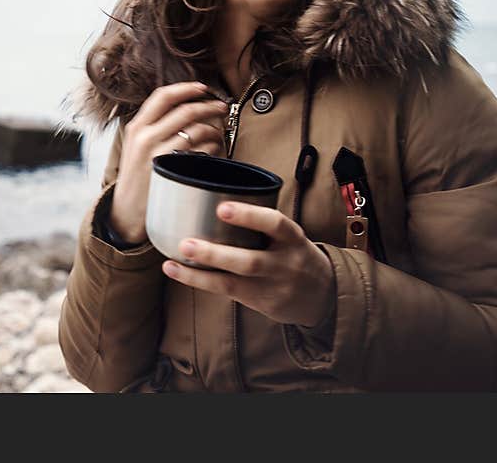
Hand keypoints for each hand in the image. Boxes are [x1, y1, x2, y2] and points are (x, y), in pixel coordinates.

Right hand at [110, 81, 227, 241]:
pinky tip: (214, 151)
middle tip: (222, 108)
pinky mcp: (170, 169)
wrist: (127, 213)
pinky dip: (212, 148)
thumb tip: (183, 109)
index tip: (203, 88)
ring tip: (218, 135)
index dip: (186, 88)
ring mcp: (157, 153)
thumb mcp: (136, 148)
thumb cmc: (137, 180)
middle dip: (209, 106)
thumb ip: (153, 128)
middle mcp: (144, 136)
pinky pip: (200, 150)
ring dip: (214, 129)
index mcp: (136, 127)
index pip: (163, 96)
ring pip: (196, 129)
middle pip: (185, 110)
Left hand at [161, 201, 335, 327]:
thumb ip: (262, 222)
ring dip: (200, 273)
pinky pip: (226, 292)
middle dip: (215, 254)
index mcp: (292, 238)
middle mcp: (283, 263)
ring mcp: (271, 286)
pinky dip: (200, 281)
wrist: (324, 295)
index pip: (275, 223)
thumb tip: (215, 194)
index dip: (249, 215)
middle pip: (250, 261)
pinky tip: (176, 271)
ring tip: (172, 262)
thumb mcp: (289, 235)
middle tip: (186, 243)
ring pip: (233, 282)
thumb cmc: (294, 253)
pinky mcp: (259, 302)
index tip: (221, 208)